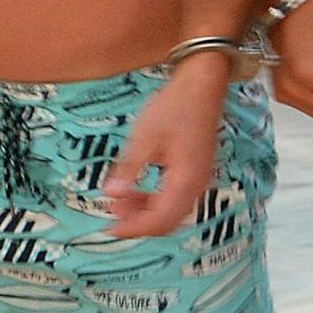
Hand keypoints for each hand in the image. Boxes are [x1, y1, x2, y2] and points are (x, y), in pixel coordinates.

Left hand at [103, 57, 226, 238]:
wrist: (202, 84)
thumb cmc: (176, 105)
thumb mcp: (144, 136)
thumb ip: (129, 168)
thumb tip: (112, 193)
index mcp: (186, 179)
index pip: (160, 219)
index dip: (134, 228)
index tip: (110, 228)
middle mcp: (198, 184)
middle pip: (169, 222)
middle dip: (139, 223)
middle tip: (113, 215)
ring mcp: (200, 179)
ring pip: (173, 212)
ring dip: (147, 212)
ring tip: (121, 202)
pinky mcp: (196, 171)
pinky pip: (177, 198)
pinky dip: (156, 201)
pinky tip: (138, 190)